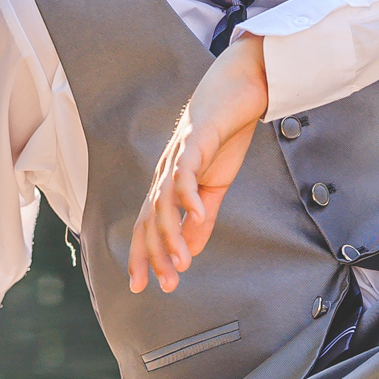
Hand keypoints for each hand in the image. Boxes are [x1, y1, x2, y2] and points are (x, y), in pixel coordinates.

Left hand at [129, 34, 268, 292]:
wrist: (237, 90)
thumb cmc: (224, 135)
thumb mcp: (215, 185)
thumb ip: (202, 218)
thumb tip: (190, 251)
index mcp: (168, 184)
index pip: (147, 225)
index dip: (142, 255)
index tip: (143, 287)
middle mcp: (165, 172)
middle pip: (150, 219)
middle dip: (155, 254)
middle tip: (167, 284)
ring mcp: (177, 156)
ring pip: (164, 202)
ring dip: (171, 234)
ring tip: (182, 261)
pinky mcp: (194, 141)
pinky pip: (186, 172)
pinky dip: (189, 196)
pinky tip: (198, 215)